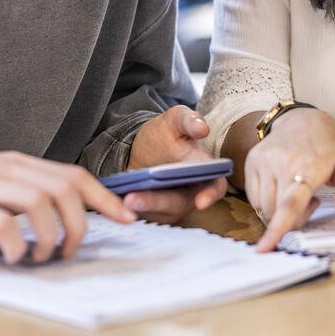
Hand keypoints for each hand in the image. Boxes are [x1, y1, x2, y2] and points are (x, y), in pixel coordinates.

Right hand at [0, 151, 136, 263]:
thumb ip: (28, 192)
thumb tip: (69, 215)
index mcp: (19, 163)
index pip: (73, 175)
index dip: (104, 198)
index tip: (126, 219)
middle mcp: (6, 168)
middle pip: (63, 188)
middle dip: (78, 223)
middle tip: (70, 250)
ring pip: (38, 202)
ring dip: (49, 235)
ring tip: (43, 256)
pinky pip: (0, 222)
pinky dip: (15, 243)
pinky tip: (13, 257)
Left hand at [123, 105, 227, 222]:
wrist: (142, 147)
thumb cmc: (165, 134)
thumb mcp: (174, 120)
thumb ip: (189, 120)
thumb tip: (202, 128)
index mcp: (204, 171)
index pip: (215, 187)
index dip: (211, 195)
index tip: (200, 202)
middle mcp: (191, 192)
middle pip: (179, 204)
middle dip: (157, 202)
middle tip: (132, 199)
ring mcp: (172, 204)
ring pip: (160, 212)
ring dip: (143, 207)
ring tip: (124, 199)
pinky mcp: (154, 212)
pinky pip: (146, 215)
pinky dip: (134, 209)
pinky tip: (119, 202)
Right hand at [245, 108, 334, 251]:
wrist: (302, 119)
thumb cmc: (328, 147)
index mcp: (307, 166)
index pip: (290, 204)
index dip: (278, 228)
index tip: (265, 248)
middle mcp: (280, 162)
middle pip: (275, 211)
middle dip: (290, 221)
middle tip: (309, 204)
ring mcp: (263, 161)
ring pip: (262, 206)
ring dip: (277, 213)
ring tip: (295, 194)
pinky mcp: (251, 161)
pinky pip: (253, 197)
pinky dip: (266, 202)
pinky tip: (281, 188)